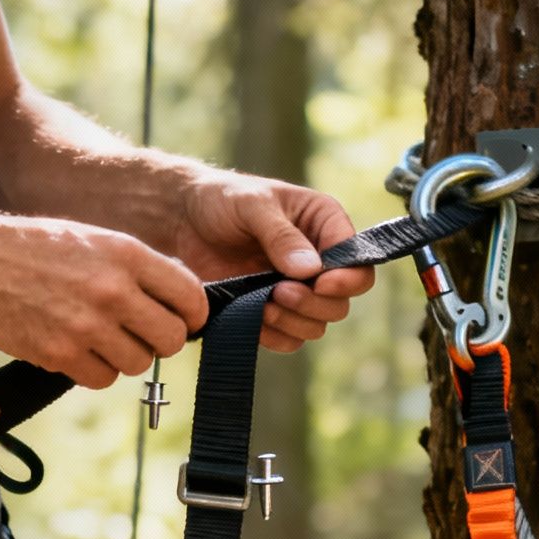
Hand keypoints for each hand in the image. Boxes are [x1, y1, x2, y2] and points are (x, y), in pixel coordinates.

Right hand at [0, 217, 208, 389]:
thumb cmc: (36, 248)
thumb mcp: (95, 240)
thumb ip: (139, 268)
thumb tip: (181, 300)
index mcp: (127, 254)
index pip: (191, 297)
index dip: (192, 315)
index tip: (181, 319)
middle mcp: (112, 290)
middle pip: (172, 339)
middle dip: (160, 340)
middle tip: (140, 333)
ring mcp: (87, 325)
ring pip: (138, 363)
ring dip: (125, 356)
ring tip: (100, 336)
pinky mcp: (60, 353)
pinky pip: (103, 378)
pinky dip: (94, 370)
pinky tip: (77, 348)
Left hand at [168, 171, 369, 351]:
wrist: (180, 221)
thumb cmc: (220, 199)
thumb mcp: (252, 205)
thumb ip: (281, 235)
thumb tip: (310, 269)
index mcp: (324, 224)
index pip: (357, 262)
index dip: (346, 279)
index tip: (320, 283)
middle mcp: (317, 260)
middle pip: (340, 301)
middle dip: (313, 304)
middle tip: (279, 292)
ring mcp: (295, 288)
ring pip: (316, 325)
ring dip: (293, 322)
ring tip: (262, 304)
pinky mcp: (271, 311)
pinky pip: (288, 339)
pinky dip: (274, 336)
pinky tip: (253, 318)